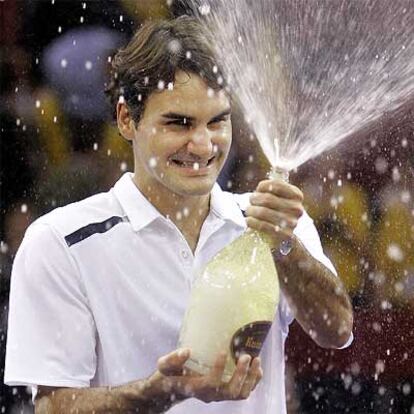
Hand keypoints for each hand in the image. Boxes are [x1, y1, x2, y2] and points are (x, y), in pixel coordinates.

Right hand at [148, 348, 262, 404]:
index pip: (211, 383)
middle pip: (231, 392)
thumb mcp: (165, 366)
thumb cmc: (170, 374)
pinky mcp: (225, 391)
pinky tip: (257, 366)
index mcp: (196, 387)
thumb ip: (172, 359)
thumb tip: (187, 351)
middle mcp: (210, 394)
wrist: (174, 387)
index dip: (219, 368)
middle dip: (241, 374)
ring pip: (241, 393)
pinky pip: (243, 391)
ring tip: (256, 359)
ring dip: (251, 378)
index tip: (223, 351)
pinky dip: (253, 380)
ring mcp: (220, 394)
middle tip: (245, 355)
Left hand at [245, 179, 303, 248]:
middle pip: (267, 199)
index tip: (258, 190)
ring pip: (263, 212)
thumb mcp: (278, 197)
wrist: (280, 235)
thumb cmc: (276, 211)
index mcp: (296, 195)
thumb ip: (271, 188)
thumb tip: (261, 186)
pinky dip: (252, 222)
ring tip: (249, 211)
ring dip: (251, 210)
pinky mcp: (284, 235)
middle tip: (250, 201)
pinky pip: (262, 225)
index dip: (263, 186)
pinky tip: (249, 220)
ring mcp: (292, 223)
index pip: (276, 185)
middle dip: (254, 199)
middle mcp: (296, 208)